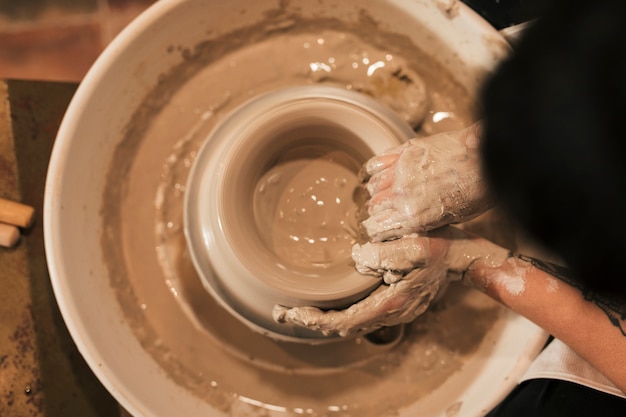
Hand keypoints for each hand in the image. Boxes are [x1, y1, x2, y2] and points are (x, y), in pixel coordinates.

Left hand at [273, 237, 448, 336]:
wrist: (463, 256)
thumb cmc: (440, 247)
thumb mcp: (414, 244)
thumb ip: (384, 254)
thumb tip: (358, 256)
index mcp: (390, 303)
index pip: (344, 321)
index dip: (315, 320)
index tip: (292, 312)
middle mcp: (389, 312)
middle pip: (342, 327)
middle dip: (310, 322)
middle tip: (281, 312)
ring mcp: (392, 310)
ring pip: (349, 323)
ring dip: (322, 319)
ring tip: (295, 311)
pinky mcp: (394, 303)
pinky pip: (359, 315)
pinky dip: (337, 314)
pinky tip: (325, 306)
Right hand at [360, 124, 491, 241]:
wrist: (486, 161)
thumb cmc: (476, 194)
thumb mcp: (451, 219)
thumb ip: (424, 221)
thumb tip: (410, 221)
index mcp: (412, 216)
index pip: (377, 227)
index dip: (377, 230)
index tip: (379, 229)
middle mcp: (401, 194)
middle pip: (374, 206)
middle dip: (378, 211)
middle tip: (386, 211)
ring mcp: (401, 170)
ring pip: (374, 185)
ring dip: (377, 191)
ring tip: (384, 192)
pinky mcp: (405, 151)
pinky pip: (378, 162)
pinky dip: (374, 170)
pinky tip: (378, 173)